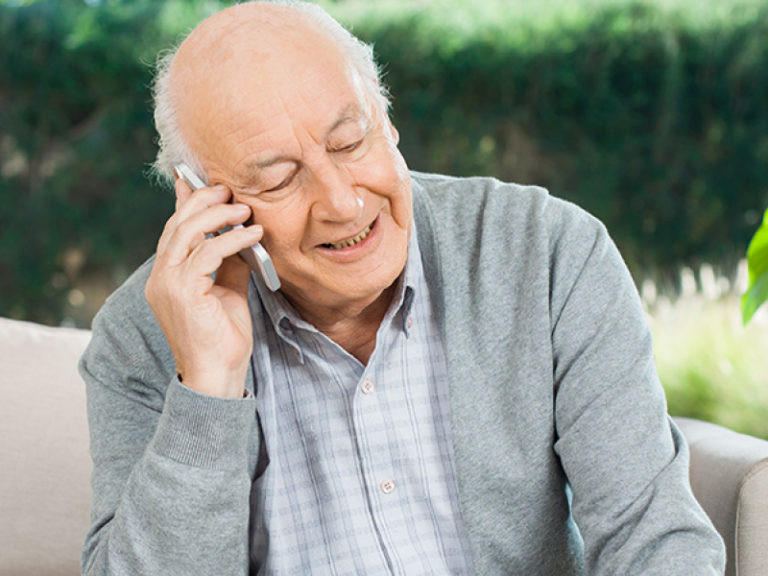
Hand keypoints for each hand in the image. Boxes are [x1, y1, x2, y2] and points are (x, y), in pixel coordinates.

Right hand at [145, 178, 264, 397]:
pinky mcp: (182, 290)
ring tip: (246, 210)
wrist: (218, 375)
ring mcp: (167, 283)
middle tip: (230, 191)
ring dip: (220, 216)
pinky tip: (253, 235)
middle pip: (177, 224)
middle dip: (204, 201)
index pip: (174, 230)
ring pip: (188, 232)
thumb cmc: (223, 337)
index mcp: (166, 277)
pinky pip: (208, 252)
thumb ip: (229, 262)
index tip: (201, 182)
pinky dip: (232, 239)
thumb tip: (241, 233)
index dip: (187, 204)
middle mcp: (161, 277)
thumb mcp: (228, 290)